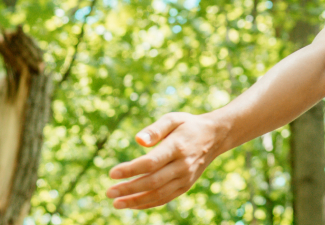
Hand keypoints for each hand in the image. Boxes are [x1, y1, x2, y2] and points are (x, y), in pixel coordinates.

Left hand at [106, 112, 227, 209]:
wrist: (215, 137)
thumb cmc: (187, 125)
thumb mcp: (173, 119)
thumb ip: (155, 129)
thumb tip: (138, 140)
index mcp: (178, 147)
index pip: (151, 162)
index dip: (130, 170)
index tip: (112, 173)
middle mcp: (183, 165)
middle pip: (153, 181)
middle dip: (129, 189)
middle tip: (109, 192)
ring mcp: (185, 178)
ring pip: (158, 194)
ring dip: (136, 201)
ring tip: (116, 203)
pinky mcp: (186, 186)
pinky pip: (165, 198)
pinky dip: (148, 204)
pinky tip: (132, 204)